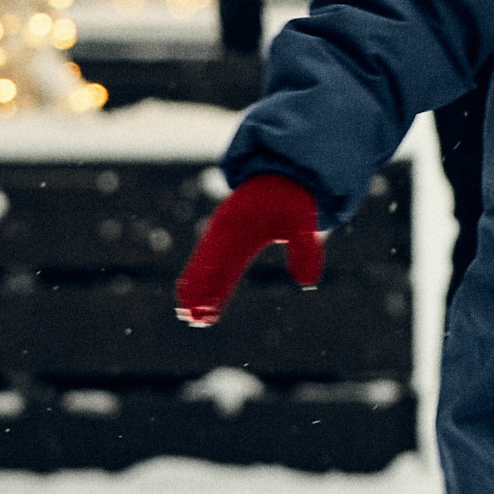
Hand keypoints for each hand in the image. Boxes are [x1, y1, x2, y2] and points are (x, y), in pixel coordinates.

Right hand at [176, 174, 322, 327]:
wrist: (281, 176)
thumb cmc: (291, 201)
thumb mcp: (303, 222)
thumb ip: (305, 250)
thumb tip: (306, 283)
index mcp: (240, 226)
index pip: (222, 260)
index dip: (212, 284)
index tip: (205, 306)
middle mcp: (224, 230)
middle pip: (207, 263)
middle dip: (198, 290)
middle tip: (189, 317)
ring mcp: (221, 233)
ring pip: (204, 263)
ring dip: (196, 288)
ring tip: (186, 315)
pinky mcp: (224, 237)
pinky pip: (209, 260)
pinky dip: (201, 278)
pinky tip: (197, 299)